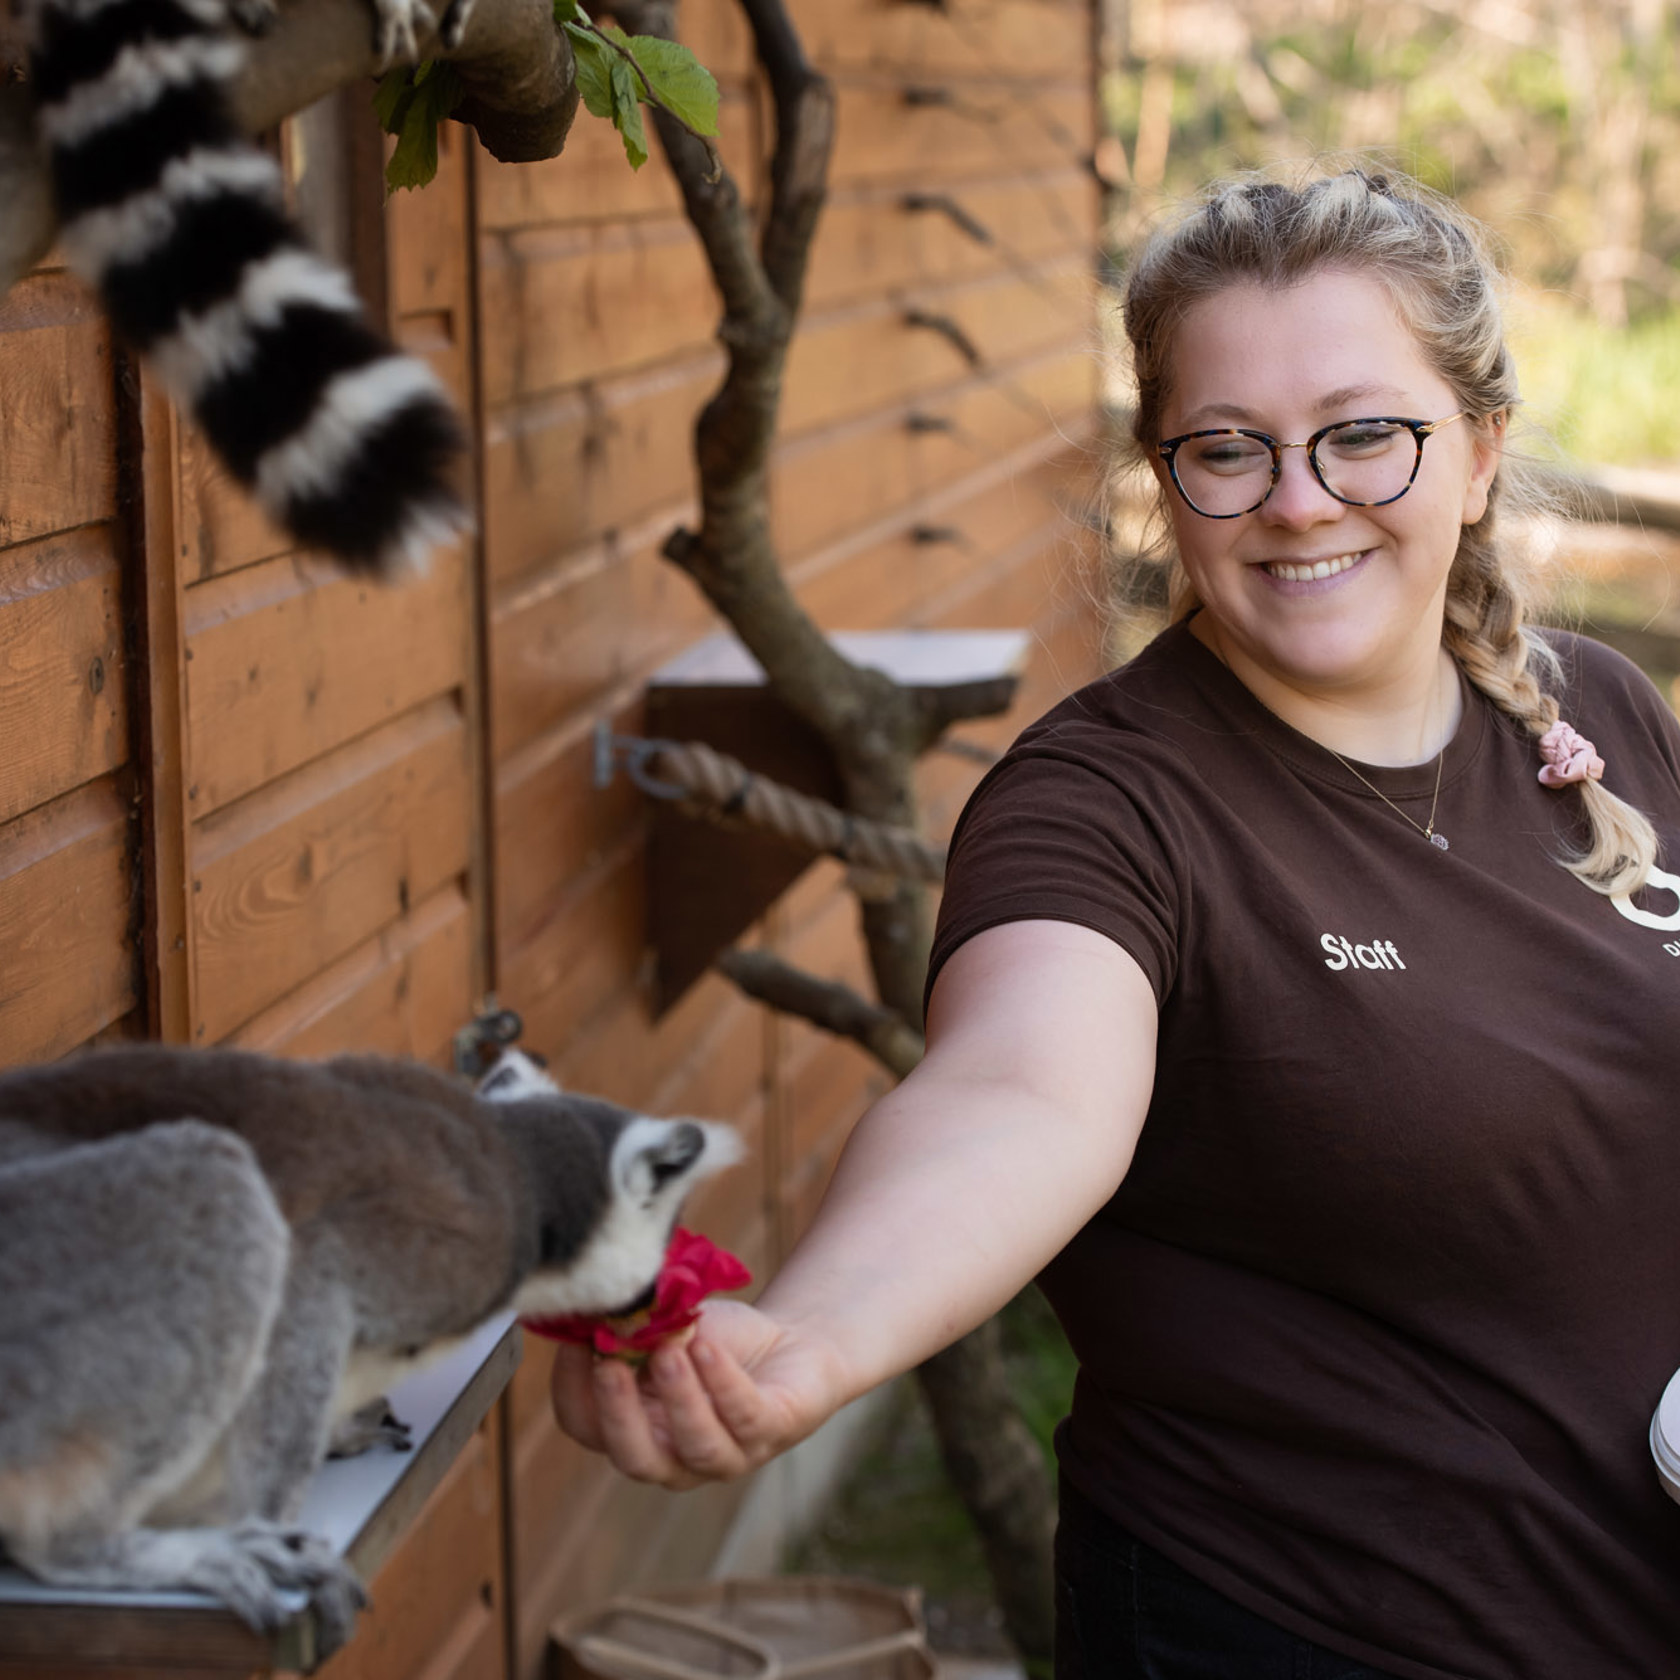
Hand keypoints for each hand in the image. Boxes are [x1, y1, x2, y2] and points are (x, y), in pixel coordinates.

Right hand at [548, 1299, 844, 1489]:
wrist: (790, 1342)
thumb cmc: (717, 1341)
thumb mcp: (666, 1329)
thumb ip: (631, 1328)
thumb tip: (592, 1306)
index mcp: (636, 1429)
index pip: (587, 1427)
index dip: (573, 1389)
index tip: (574, 1339)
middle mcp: (675, 1456)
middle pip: (635, 1458)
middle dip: (618, 1414)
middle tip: (609, 1367)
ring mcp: (726, 1455)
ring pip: (698, 1446)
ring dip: (679, 1398)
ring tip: (669, 1350)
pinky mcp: (771, 1433)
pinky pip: (745, 1417)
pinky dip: (723, 1381)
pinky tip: (707, 1347)